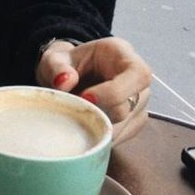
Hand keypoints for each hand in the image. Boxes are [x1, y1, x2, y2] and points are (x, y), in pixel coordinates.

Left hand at [36, 37, 151, 144]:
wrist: (69, 77)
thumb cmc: (68, 64)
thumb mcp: (56, 58)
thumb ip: (56, 67)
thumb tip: (64, 82)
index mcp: (124, 56)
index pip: (137, 74)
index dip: (114, 91)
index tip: (85, 98)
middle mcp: (138, 81)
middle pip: (128, 107)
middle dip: (96, 113)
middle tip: (72, 111)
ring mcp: (138, 105)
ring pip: (122, 127)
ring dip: (95, 126)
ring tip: (74, 116)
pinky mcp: (132, 124)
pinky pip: (117, 138)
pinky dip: (97, 136)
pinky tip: (82, 126)